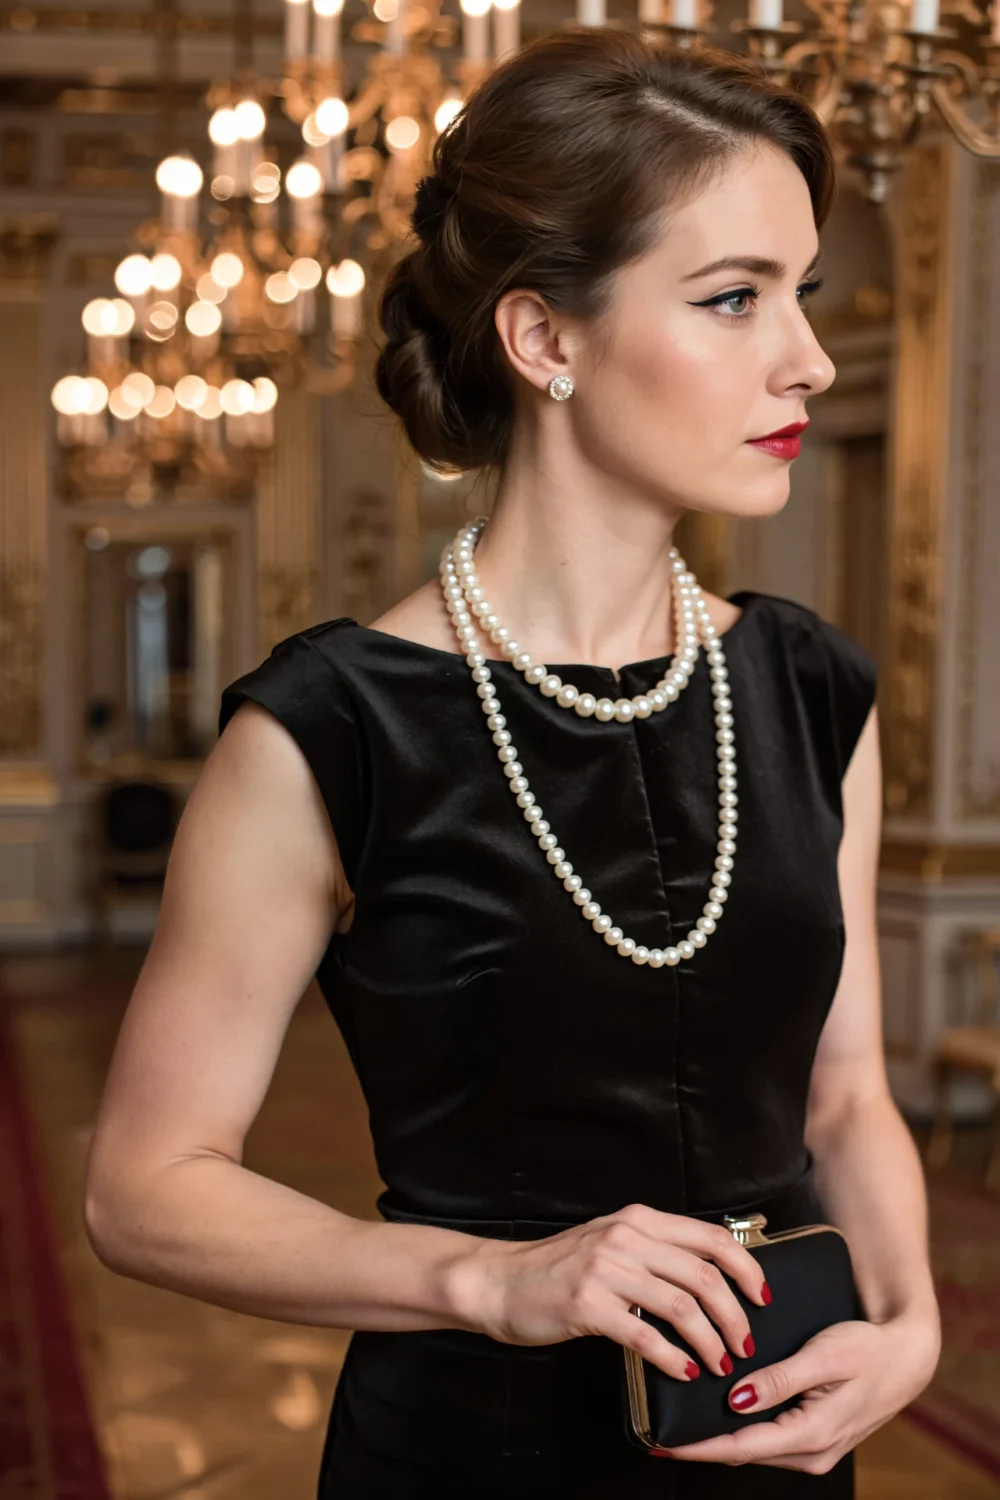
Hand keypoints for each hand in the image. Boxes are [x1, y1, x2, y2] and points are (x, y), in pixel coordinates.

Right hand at [446, 1203, 770, 1382]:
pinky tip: (684, 1371)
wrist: (501, 1281)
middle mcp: (626, 1237)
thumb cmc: (560, 1267)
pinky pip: (646, 1335)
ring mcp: (606, 1269)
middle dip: (735, 1316)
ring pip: (682, 1307)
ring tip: (721, 1363)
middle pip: (704, 1275)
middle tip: (744, 1344)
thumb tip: (713, 1276)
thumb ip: (655, 1250)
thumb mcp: (612, 1242)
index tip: (762, 1298)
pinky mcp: (588, 1304)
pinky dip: (673, 1358)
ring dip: (711, 1341)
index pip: (711, 1238)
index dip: (746, 1268)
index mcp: (638, 1219)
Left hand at [653, 1312, 940, 1472]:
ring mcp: (813, 1449)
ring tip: (680, 1421)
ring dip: (720, 1436)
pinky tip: (721, 1412)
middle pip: (742, 1451)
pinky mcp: (813, 1438)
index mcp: (811, 1434)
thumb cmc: (867, 1349)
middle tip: (660, 1430)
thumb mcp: (824, 1356)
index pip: (740, 1446)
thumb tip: (736, 1400)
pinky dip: (742, 1428)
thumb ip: (779, 1379)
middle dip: (701, 1443)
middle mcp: (811, 1452)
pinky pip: (769, 1438)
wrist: (908, 1356)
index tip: (664, 1443)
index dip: (698, 1446)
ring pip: (754, 1447)